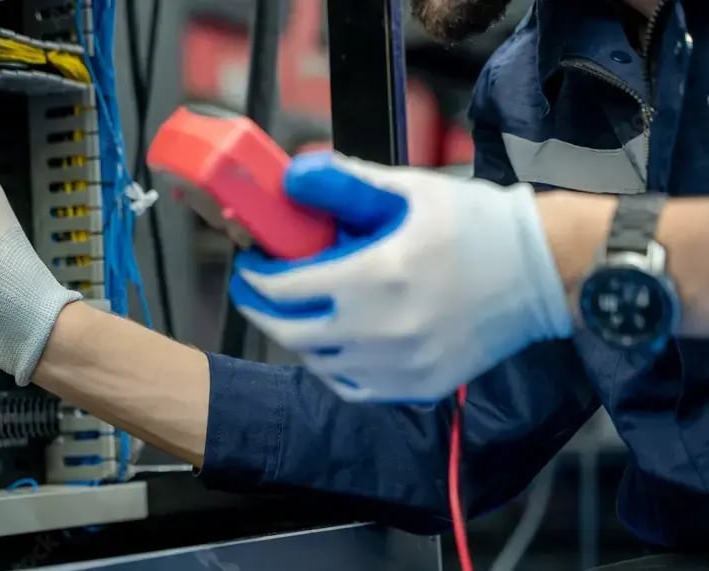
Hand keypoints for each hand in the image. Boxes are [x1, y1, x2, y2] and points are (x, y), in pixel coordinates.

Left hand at [230, 152, 571, 400]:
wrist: (541, 272)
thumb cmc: (476, 225)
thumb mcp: (409, 189)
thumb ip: (345, 182)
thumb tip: (292, 176)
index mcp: (378, 275)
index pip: (284, 288)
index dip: (255, 277)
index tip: (250, 264)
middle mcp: (385, 329)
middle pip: (291, 331)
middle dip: (262, 308)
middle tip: (257, 289)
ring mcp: (402, 366)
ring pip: (318, 361)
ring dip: (297, 335)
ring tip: (298, 309)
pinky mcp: (420, 387)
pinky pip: (352, 386)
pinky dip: (332, 365)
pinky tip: (335, 339)